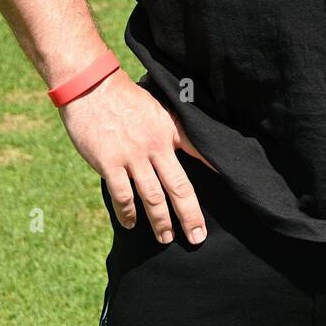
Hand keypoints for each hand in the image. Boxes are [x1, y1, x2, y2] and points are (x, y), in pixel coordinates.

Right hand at [57, 66, 218, 245]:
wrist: (92, 87)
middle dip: (189, 215)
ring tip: (165, 238)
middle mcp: (155, 145)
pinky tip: (131, 223)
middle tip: (197, 237)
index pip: (199, 151)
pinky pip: (122, 195)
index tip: (232, 186)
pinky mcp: (109, 163)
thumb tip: (181, 149)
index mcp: (168, 129)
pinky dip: (128, 213)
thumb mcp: (156, 108)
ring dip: (160, 221)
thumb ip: (170, 128)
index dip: (215, 168)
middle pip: (178, 186)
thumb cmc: (125, 97)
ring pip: (152, 196)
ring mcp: (132, 155)